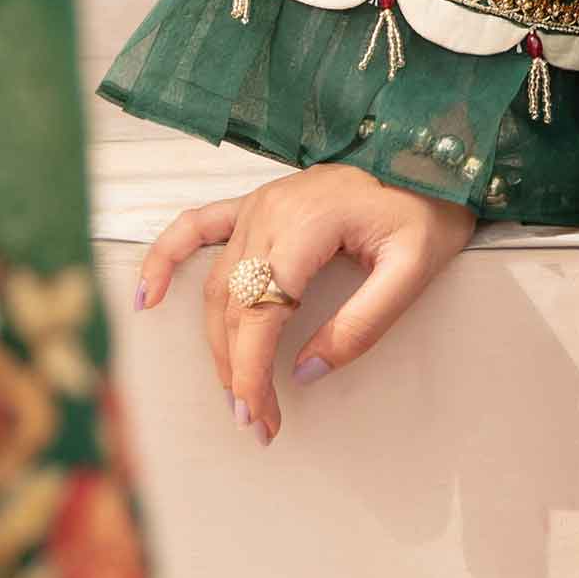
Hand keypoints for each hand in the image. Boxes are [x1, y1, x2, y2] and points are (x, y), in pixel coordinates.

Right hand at [134, 164, 474, 444]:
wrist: (429, 157)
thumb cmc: (428, 207)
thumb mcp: (412, 271)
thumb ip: (362, 324)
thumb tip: (306, 369)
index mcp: (307, 224)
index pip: (260, 312)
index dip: (252, 371)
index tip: (259, 416)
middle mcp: (270, 211)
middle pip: (233, 306)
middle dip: (237, 370)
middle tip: (257, 420)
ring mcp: (257, 204)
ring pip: (216, 284)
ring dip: (216, 342)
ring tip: (233, 390)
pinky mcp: (256, 203)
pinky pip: (196, 228)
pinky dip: (166, 259)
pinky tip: (149, 295)